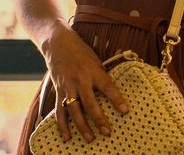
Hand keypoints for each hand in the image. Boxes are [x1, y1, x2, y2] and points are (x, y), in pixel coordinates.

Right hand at [42, 26, 129, 142]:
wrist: (58, 44)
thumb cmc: (82, 52)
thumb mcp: (97, 60)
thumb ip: (104, 75)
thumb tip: (121, 86)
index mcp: (94, 71)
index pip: (107, 87)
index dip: (116, 99)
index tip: (125, 111)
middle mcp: (81, 80)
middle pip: (90, 103)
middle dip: (99, 119)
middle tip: (107, 132)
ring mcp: (68, 87)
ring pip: (74, 110)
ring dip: (82, 126)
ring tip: (90, 139)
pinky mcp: (58, 91)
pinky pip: (59, 111)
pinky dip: (62, 125)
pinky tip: (67, 137)